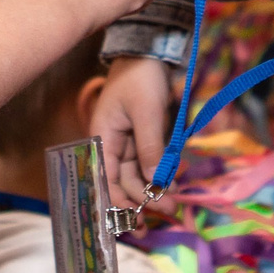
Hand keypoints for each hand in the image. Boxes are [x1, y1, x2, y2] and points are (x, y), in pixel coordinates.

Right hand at [93, 55, 173, 208]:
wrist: (150, 52)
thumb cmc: (140, 78)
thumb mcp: (146, 112)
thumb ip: (150, 147)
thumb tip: (154, 181)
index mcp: (101, 140)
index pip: (104, 179)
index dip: (117, 202)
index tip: (135, 219)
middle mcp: (113, 146)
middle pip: (124, 182)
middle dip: (142, 200)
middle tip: (166, 211)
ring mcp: (129, 144)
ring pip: (139, 176)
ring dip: (153, 191)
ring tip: (172, 205)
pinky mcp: (145, 140)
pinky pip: (151, 163)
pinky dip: (160, 176)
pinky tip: (172, 187)